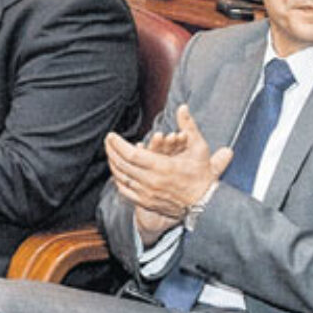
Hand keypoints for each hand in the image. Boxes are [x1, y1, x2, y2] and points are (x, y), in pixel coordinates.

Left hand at [105, 105, 232, 243]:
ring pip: (122, 178)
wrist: (205, 204)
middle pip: (122, 165)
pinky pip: (125, 191)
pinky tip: (116, 172)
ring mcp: (147, 194)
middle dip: (112, 151)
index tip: (111, 135)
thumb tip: (182, 107)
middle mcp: (151, 182)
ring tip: (110, 153)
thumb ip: (189, 126)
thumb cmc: (202, 175)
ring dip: (113, 164)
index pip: (132, 154)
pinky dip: (118, 180)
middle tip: (107, 141)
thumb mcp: (199, 148)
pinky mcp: (146, 203)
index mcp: (162, 167)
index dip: (118, 144)